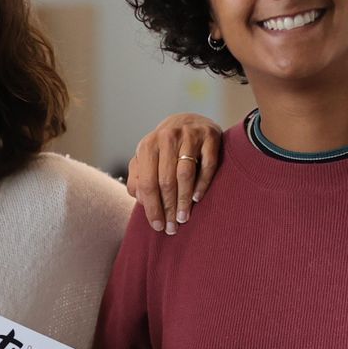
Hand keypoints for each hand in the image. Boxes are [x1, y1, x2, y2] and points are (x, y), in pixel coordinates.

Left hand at [126, 113, 223, 234]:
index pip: (147, 183)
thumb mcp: (146, 158)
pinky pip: (207, 165)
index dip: (152, 207)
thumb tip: (141, 200)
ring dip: (184, 200)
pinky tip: (197, 198)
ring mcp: (189, 136)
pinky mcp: (210, 136)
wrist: (189, 120)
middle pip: (166, 181)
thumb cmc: (164, 148)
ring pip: (185, 174)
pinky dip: (202, 183)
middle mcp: (167, 138)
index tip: (157, 226)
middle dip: (168, 208)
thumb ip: (138, 177)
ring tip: (183, 217)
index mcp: (148, 145)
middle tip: (172, 228)